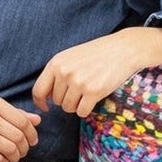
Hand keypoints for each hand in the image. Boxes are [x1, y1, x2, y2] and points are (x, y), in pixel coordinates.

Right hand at [0, 93, 40, 161]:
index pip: (22, 121)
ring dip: (16, 156)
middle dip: (25, 148)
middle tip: (24, 150)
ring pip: (9, 149)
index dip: (32, 133)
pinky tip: (3, 159)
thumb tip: (37, 120)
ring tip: (15, 156)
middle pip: (17, 136)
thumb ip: (16, 113)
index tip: (33, 140)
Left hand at [32, 26, 161, 118]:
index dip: (40, 102)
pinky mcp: (93, 92)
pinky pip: (81, 112)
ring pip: (68, 108)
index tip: (46, 107)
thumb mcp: (71, 57)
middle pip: (56, 101)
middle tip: (80, 89)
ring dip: (77, 105)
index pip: (38, 90)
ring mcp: (78, 82)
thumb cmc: (97, 53)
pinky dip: (86, 109)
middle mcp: (64, 73)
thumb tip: (46, 97)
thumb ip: (56, 73)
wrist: (122, 49)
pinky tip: (94, 97)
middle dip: (66, 99)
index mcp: (56, 63)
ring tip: (87, 91)